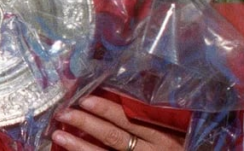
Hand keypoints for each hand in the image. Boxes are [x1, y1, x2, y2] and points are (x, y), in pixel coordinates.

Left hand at [52, 96, 184, 150]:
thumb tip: (127, 98)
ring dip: (79, 146)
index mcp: (163, 138)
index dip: (106, 109)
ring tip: (58, 135)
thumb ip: (158, 119)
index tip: (85, 98)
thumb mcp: (178, 134)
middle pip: (114, 137)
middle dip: (86, 123)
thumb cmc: (185, 149)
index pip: (130, 120)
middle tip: (64, 112)